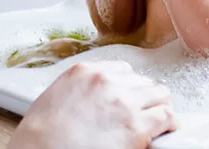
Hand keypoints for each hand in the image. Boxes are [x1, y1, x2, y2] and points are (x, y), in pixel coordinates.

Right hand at [8, 61, 175, 148]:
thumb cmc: (40, 137)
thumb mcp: (55, 99)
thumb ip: (81, 93)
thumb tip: (96, 103)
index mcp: (84, 72)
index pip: (122, 71)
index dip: (129, 87)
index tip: (130, 97)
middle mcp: (107, 82)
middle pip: (142, 82)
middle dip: (144, 97)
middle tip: (145, 112)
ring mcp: (124, 102)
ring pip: (159, 95)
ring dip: (159, 107)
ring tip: (158, 121)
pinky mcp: (136, 126)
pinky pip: (166, 117)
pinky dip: (169, 123)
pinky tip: (166, 131)